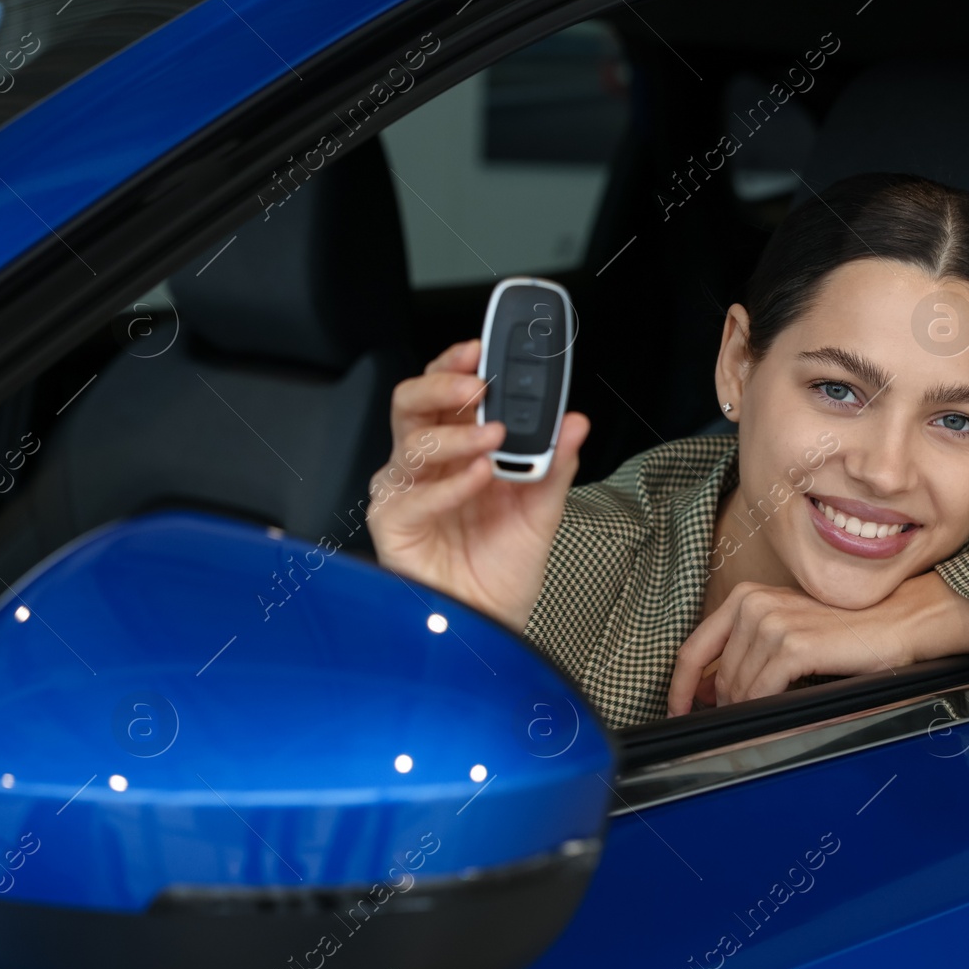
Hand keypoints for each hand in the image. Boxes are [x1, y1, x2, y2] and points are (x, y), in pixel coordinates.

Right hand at [364, 338, 589, 632]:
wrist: (493, 621)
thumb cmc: (503, 566)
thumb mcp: (542, 510)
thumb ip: (556, 464)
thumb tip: (575, 422)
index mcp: (457, 448)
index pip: (447, 391)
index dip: (457, 364)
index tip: (483, 348)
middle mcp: (426, 463)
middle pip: (412, 402)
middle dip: (443, 384)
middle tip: (477, 385)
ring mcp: (406, 490)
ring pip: (412, 441)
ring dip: (457, 435)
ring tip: (493, 439)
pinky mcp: (394, 523)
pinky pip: (414, 495)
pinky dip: (450, 484)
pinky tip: (479, 479)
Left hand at [666, 572, 968, 716]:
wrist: (901, 622)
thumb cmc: (850, 632)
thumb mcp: (791, 631)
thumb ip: (750, 652)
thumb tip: (712, 693)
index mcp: (747, 596)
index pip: (695, 649)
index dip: (681, 688)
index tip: (678, 714)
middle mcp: (753, 603)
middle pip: (719, 677)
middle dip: (726, 708)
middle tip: (742, 728)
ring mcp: (772, 622)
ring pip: (739, 689)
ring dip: (751, 711)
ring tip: (775, 717)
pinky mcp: (793, 645)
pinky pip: (762, 693)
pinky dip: (766, 711)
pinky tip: (783, 715)